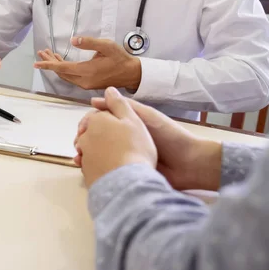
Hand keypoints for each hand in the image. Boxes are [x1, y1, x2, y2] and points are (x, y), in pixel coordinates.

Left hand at [34, 37, 141, 90]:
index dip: (48, 64)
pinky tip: (61, 61)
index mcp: (87, 71)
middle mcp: (84, 80)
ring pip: (65, 75)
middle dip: (50, 62)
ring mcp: (85, 84)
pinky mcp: (88, 84)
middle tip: (42, 52)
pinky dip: (63, 69)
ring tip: (48, 54)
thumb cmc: (120, 58)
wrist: (130, 74)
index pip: (62, 68)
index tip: (37, 63)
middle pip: (61, 72)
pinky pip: (71, 77)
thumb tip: (73, 40)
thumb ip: (89, 42)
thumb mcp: (107, 46)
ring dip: (56, 66)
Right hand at [82, 96, 222, 190]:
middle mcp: (122, 140)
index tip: (82, 129)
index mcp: (126, 125)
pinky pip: (106, 169)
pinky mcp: (126, 171)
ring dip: (86, 156)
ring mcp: (123, 156)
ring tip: (79, 158)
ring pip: (97, 155)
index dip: (89, 124)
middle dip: (84, 141)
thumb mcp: (147, 117)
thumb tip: (96, 98)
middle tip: (78, 145)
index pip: (100, 121)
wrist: (190, 165)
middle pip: (96, 138)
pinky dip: (94, 169)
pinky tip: (86, 170)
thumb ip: (124, 107)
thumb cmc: (170, 136)